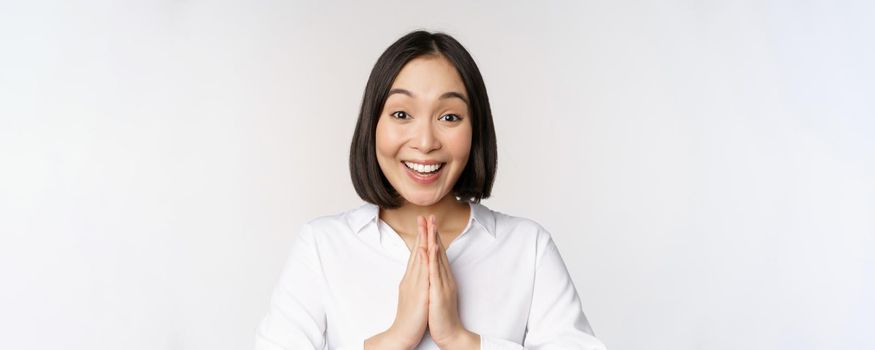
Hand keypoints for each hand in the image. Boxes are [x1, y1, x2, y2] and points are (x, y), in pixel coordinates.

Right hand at [366, 216, 429, 349]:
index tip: (424, 224)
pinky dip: (424, 259)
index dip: (421, 239)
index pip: (416, 254)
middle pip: (417, 251)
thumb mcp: (413, 295)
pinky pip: (422, 273)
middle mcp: (411, 278)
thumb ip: (415, 282)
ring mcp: (414, 284)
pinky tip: (426, 249)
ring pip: (419, 258)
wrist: (402, 334)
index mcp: (411, 279)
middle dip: (422, 233)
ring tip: (427, 225)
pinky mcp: (419, 293)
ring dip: (423, 240)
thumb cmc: (409, 317)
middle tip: (424, 216)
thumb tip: (418, 273)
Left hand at [425, 215, 479, 348]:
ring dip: (433, 240)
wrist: (450, 334)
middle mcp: (445, 277)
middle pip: (439, 251)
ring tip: (430, 225)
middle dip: (433, 232)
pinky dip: (432, 259)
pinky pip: (434, 273)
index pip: (437, 253)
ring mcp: (443, 284)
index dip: (433, 237)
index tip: (428, 223)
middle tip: (429, 215)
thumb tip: (432, 270)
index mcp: (443, 278)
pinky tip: (429, 248)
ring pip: (437, 258)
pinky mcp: (439, 292)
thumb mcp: (437, 294)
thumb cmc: (441, 316)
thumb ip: (435, 281)